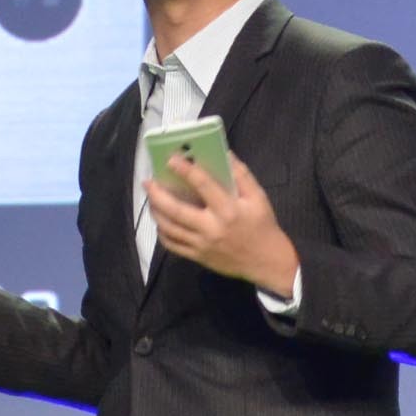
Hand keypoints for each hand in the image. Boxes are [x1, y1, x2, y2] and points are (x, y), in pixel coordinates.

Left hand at [146, 147, 301, 300]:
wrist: (267, 262)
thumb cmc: (263, 226)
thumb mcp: (258, 197)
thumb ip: (241, 175)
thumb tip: (224, 154)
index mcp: (228, 210)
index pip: (202, 185)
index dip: (185, 170)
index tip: (171, 158)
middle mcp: (211, 228)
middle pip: (176, 210)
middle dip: (158, 195)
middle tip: (148, 181)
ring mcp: (202, 245)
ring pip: (170, 228)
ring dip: (156, 212)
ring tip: (151, 198)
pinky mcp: (198, 257)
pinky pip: (173, 245)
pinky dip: (163, 232)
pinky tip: (161, 221)